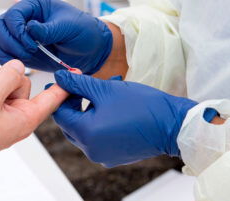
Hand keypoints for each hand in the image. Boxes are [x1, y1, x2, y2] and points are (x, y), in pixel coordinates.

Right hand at [0, 0, 112, 73]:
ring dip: (2, 53)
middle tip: (27, 55)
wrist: (88, 50)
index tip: (32, 45)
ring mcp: (17, 34)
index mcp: (33, 5)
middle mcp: (22, 18)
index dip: (17, 32)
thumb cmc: (82, 32)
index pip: (12, 15)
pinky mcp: (16, 49)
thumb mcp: (69, 27)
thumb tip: (30, 28)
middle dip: (9, 44)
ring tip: (20, 64)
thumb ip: (49, 29)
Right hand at [0, 60, 69, 169]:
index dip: (64, 83)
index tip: (78, 72)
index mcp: (24, 119)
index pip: (51, 98)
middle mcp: (16, 118)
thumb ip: (7, 78)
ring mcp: (2, 116)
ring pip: (4, 86)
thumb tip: (17, 66)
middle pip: (22, 84)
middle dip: (1, 79)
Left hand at [52, 70, 197, 166]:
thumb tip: (59, 77)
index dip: (60, 95)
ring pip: (84, 129)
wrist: (173, 126)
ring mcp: (102, 155)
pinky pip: (97, 136)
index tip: (64, 81)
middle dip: (75, 102)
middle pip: (71, 123)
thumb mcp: (105, 89)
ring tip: (104, 89)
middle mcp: (90, 149)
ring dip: (89, 108)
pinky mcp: (113, 155)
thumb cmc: (141, 105)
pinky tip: (111, 105)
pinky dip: (99, 120)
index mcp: (86, 134)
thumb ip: (78, 83)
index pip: (60, 114)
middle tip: (83, 84)